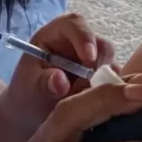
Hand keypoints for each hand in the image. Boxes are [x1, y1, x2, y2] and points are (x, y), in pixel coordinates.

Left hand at [7, 12, 115, 131]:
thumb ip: (43, 85)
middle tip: (93, 86)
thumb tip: (60, 81)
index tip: (89, 58)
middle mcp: (75, 44)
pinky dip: (113, 88)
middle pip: (98, 41)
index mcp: (53, 36)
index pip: (72, 23)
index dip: (84, 36)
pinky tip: (104, 103)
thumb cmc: (26, 97)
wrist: (31, 117)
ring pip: (109, 61)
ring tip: (92, 99)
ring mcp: (91, 59)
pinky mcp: (101, 76)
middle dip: (100, 62)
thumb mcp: (29, 92)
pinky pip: (114, 77)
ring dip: (106, 78)